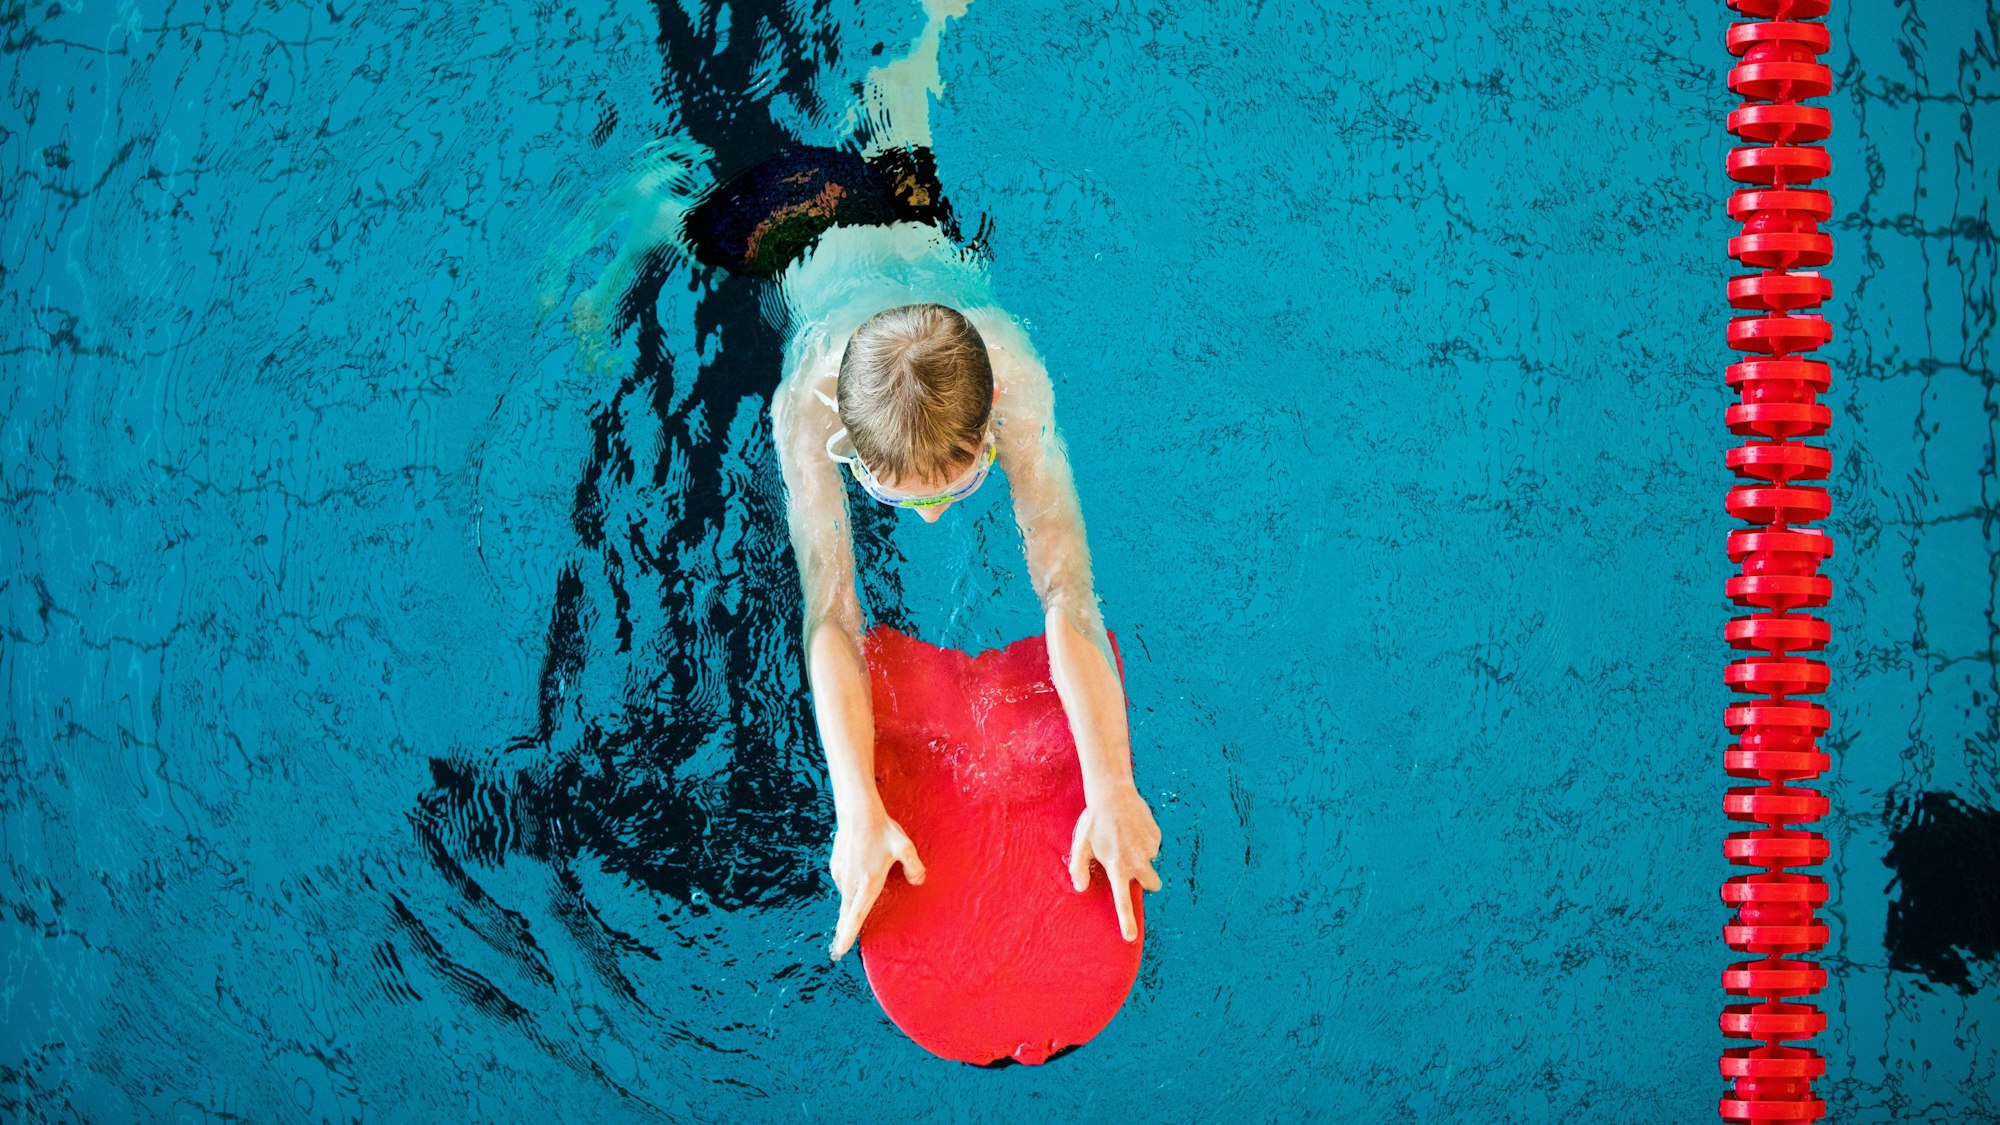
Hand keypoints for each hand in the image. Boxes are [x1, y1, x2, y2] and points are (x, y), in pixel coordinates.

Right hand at [827, 804, 925, 960]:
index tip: (839, 951)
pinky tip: (860, 869)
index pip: (856, 916)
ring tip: (862, 889)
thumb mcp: (905, 847)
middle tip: (838, 951)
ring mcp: (840, 873)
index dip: (848, 935)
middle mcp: (850, 882)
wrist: (857, 811)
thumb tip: (918, 880)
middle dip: (843, 932)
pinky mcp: (835, 866)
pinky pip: (844, 882)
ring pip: (847, 896)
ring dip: (851, 903)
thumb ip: (914, 867)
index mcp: (867, 883)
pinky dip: (850, 885)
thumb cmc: (882, 830)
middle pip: (847, 913)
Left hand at [1068, 786, 1163, 940]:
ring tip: (1126, 838)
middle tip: (1132, 866)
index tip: (1131, 937)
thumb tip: (1081, 888)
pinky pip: (1153, 846)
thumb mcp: (1081, 846)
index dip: (1127, 921)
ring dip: (1142, 857)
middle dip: (1146, 881)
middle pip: (1151, 885)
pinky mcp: (1156, 837)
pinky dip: (1145, 842)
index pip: (1123, 900)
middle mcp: (1136, 862)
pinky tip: (1133, 829)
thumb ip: (1079, 869)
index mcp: (1117, 867)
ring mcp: (1149, 849)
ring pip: (1150, 862)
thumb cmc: (1094, 822)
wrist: (1113, 794)